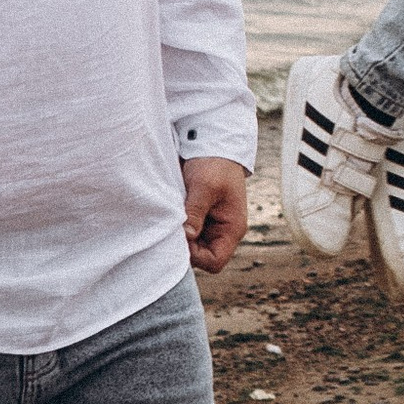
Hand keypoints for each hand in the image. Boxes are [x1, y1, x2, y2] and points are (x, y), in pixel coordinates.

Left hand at [182, 157, 249, 275]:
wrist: (213, 141)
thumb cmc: (214, 163)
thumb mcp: (204, 186)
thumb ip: (195, 213)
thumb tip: (186, 237)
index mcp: (232, 228)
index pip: (215, 262)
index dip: (196, 257)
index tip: (182, 237)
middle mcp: (223, 231)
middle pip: (202, 257)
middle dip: (185, 247)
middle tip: (172, 228)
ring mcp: (211, 225)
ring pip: (192, 245)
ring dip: (180, 236)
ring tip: (172, 218)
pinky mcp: (199, 216)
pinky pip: (187, 232)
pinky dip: (177, 227)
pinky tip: (171, 214)